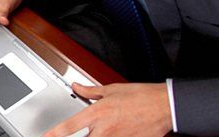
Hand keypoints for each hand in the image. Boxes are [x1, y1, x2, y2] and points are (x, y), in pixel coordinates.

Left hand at [44, 83, 171, 136]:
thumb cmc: (141, 96)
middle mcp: (104, 129)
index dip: (54, 134)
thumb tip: (77, 86)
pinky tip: (116, 133)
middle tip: (79, 133)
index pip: (69, 126)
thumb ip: (90, 91)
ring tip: (105, 130)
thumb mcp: (111, 89)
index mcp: (97, 113)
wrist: (165, 106)